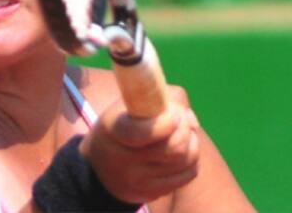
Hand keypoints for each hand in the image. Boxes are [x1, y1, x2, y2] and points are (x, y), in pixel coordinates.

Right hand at [79, 86, 200, 203]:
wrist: (99, 166)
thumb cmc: (121, 123)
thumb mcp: (129, 103)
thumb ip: (161, 97)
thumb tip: (190, 120)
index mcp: (113, 130)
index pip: (143, 133)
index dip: (167, 122)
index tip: (174, 114)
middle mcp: (122, 159)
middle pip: (174, 148)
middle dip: (185, 129)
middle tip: (181, 119)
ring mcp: (137, 180)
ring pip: (185, 161)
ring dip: (192, 143)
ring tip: (183, 133)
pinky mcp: (150, 193)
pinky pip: (188, 175)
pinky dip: (192, 160)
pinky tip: (183, 151)